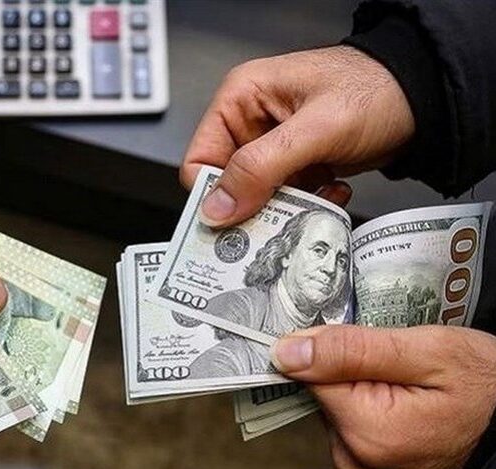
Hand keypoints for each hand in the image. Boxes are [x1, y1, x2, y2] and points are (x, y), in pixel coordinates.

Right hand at [182, 46, 414, 226]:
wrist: (424, 97)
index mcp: (240, 100)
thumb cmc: (377, 90)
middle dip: (252, 205)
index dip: (212, 194)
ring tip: (315, 196)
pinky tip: (330, 189)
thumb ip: (262, 167)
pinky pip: (283, 197)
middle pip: (226, 183)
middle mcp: (250, 123)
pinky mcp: (295, 164)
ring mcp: (274, 146)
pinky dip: (306, 202)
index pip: (199, 159)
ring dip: (284, 207)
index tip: (233, 222)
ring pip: (256, 196)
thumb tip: (217, 207)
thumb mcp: (315, 129)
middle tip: (278, 218)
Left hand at [271, 325, 495, 468]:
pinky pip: (347, 418)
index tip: (359, 335)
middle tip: (393, 356)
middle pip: (320, 389)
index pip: (309, 373)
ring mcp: (360, 464)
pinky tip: (397, 390)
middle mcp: (354, 457)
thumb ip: (352, 350)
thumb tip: (285, 352)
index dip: (329, 346)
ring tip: (401, 373)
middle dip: (346, 364)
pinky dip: (364, 398)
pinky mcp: (366, 461)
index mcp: (364, 431)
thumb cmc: (484, 384)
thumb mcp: (426, 351)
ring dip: (355, 381)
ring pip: (332, 401)